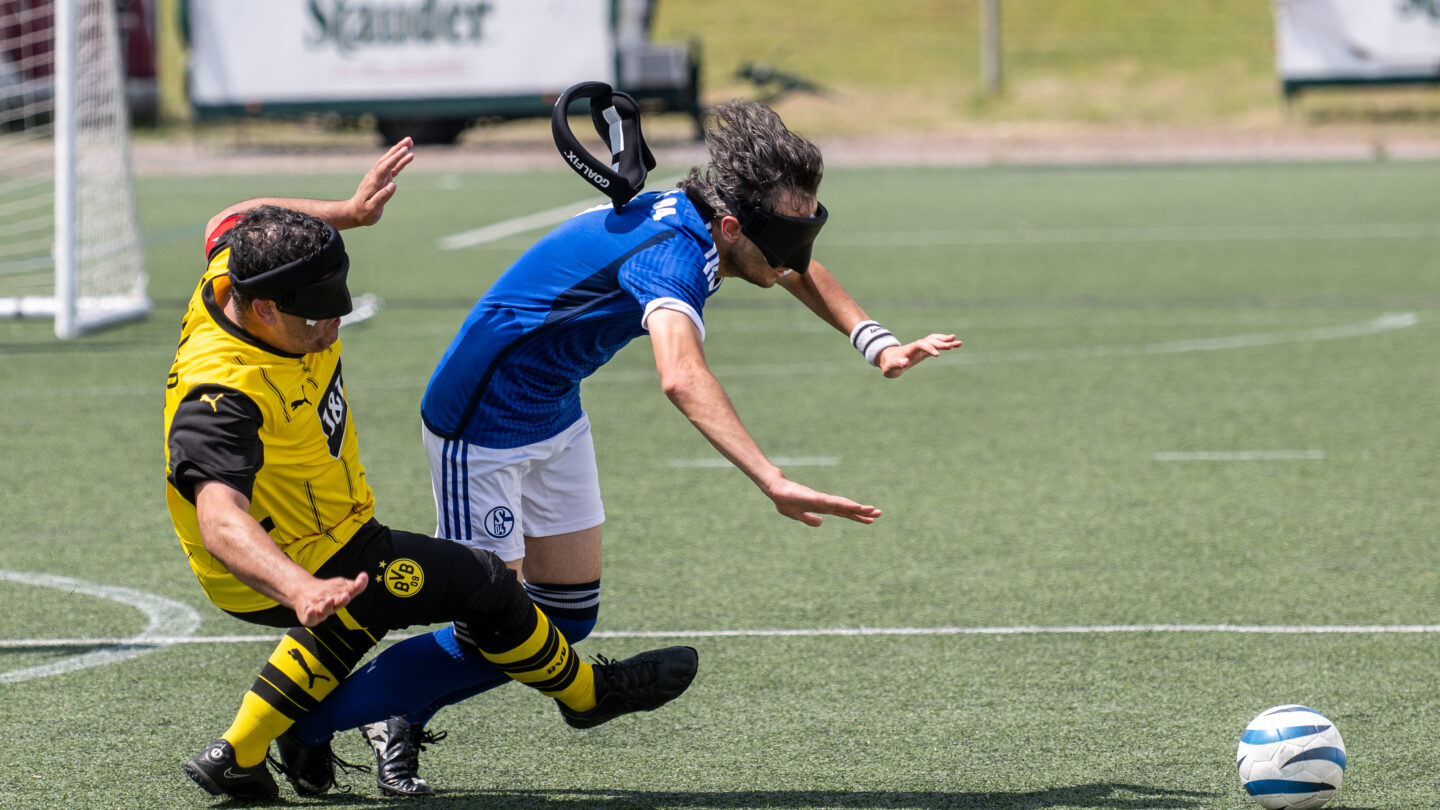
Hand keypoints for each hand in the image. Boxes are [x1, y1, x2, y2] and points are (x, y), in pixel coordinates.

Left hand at [293, 571, 367, 626]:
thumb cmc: (326, 591)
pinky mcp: (308, 617)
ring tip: (330, 599)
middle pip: (339, 604)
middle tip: (346, 595)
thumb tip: (365, 575)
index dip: (357, 587)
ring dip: (328, 606)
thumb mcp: (340, 584)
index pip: (351, 592)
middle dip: (343, 600)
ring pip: (325, 611)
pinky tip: (311, 610)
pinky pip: (310, 618)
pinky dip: (311, 615)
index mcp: (342, 599)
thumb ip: (353, 583)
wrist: (303, 593)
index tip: (361, 581)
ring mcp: (320, 613)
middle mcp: (333, 607)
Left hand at [348, 137, 414, 226]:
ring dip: (399, 151)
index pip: (385, 166)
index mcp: (373, 181)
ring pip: (389, 160)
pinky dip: (401, 161)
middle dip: (398, 149)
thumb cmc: (363, 213)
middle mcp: (375, 175)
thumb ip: (382, 197)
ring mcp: (379, 176)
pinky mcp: (382, 179)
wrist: (354, 212)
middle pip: (387, 159)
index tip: (405, 150)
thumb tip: (393, 185)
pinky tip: (409, 156)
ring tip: (410, 142)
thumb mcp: (372, 209)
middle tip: (409, 140)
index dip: (395, 158)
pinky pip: (393, 168)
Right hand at [766, 477, 881, 526]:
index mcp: (823, 508)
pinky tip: (854, 506)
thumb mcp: (797, 516)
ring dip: (857, 508)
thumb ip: (809, 519)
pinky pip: (834, 502)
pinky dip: (845, 504)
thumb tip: (821, 523)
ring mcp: (822, 500)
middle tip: (880, 513)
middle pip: (848, 508)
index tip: (871, 520)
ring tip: (872, 510)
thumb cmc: (785, 501)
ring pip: (844, 505)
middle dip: (863, 512)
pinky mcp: (817, 498)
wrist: (775, 490)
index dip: (857, 517)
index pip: (844, 513)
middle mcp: (826, 503)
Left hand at [878, 333, 960, 378]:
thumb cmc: (889, 366)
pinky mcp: (925, 349)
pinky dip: (945, 343)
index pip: (921, 345)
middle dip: (941, 343)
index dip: (929, 348)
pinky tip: (955, 344)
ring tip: (958, 342)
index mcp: (910, 349)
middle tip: (952, 346)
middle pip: (930, 341)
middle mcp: (917, 345)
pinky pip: (936, 344)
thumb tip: (905, 362)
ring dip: (946, 340)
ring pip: (935, 340)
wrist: (889, 359)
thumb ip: (897, 364)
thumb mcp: (890, 368)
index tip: (937, 355)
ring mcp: (922, 346)